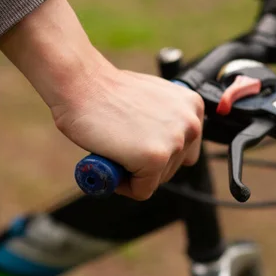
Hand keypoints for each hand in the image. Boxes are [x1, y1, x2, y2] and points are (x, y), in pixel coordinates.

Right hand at [0, 0, 203, 200]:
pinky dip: (122, 184)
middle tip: (122, 144)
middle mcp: (190, 124)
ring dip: (133, 172)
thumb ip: (167, 119)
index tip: (140, 143)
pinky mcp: (155, 159)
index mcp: (193, 106)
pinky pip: (140, 190)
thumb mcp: (153, 98)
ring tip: (116, 145)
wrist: (82, 84)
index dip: (158, 151)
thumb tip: (164, 141)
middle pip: (172, 167)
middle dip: (145, 163)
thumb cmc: (108, 91)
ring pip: (156, 179)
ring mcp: (174, 142)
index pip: (185, 149)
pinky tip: (111, 160)